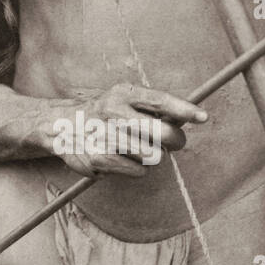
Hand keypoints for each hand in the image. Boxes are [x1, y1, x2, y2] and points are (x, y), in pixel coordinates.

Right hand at [52, 82, 207, 177]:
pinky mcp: (100, 159)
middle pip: (164, 134)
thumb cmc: (104, 113)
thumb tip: (189, 117)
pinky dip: (135, 168)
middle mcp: (113, 112)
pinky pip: (138, 171)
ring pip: (154, 156)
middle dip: (175, 141)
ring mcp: (106, 137)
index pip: (159, 100)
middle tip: (171, 142)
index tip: (203, 117)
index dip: (184, 109)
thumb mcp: (121, 98)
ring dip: (151, 156)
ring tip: (134, 148)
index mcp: (122, 93)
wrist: (61, 127)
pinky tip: (120, 158)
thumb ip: (151, 106)